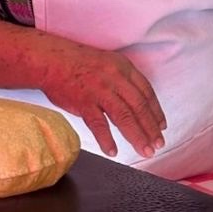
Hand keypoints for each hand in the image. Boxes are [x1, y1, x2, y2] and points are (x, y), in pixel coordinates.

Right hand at [37, 46, 166, 159]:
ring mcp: (99, 90)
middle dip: (151, 129)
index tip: (161, 126)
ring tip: (145, 151)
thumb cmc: (78, 62)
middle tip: (158, 145)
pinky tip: (113, 151)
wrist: (51, 59)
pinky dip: (106, 140)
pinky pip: (99, 124)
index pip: (146, 92)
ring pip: (124, 117)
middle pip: (139, 107)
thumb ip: (122, 80)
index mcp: (123, 67)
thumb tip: (136, 104)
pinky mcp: (84, 101)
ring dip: (137, 136)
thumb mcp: (107, 63)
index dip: (156, 111)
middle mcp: (115, 78)